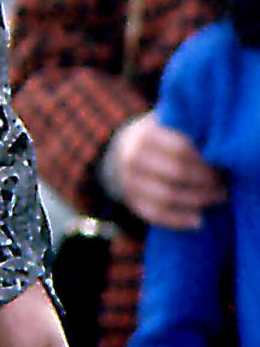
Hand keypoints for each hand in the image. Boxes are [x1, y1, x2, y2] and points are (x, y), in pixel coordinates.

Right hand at [101, 111, 224, 231]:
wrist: (123, 152)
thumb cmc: (158, 138)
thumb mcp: (167, 125)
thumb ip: (188, 132)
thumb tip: (218, 150)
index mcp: (145, 135)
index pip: (180, 148)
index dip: (203, 160)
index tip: (220, 165)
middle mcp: (133, 158)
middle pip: (175, 174)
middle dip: (204, 182)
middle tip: (222, 185)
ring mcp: (129, 182)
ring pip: (166, 197)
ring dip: (197, 201)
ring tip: (216, 199)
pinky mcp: (131, 201)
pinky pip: (155, 215)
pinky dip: (178, 220)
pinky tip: (199, 221)